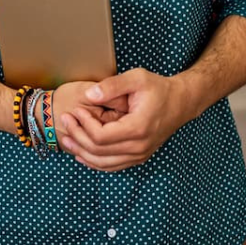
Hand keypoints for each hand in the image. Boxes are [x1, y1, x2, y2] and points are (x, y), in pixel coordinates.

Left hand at [58, 68, 190, 171]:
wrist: (180, 102)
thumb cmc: (158, 88)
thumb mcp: (136, 78)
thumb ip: (111, 85)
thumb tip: (89, 95)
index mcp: (138, 128)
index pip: (101, 136)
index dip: (83, 124)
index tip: (75, 110)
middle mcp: (139, 146)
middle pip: (98, 151)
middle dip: (77, 137)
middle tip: (65, 120)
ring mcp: (139, 154)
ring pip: (103, 163)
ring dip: (81, 152)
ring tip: (66, 138)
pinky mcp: (138, 157)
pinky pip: (112, 166)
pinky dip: (94, 162)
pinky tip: (81, 154)